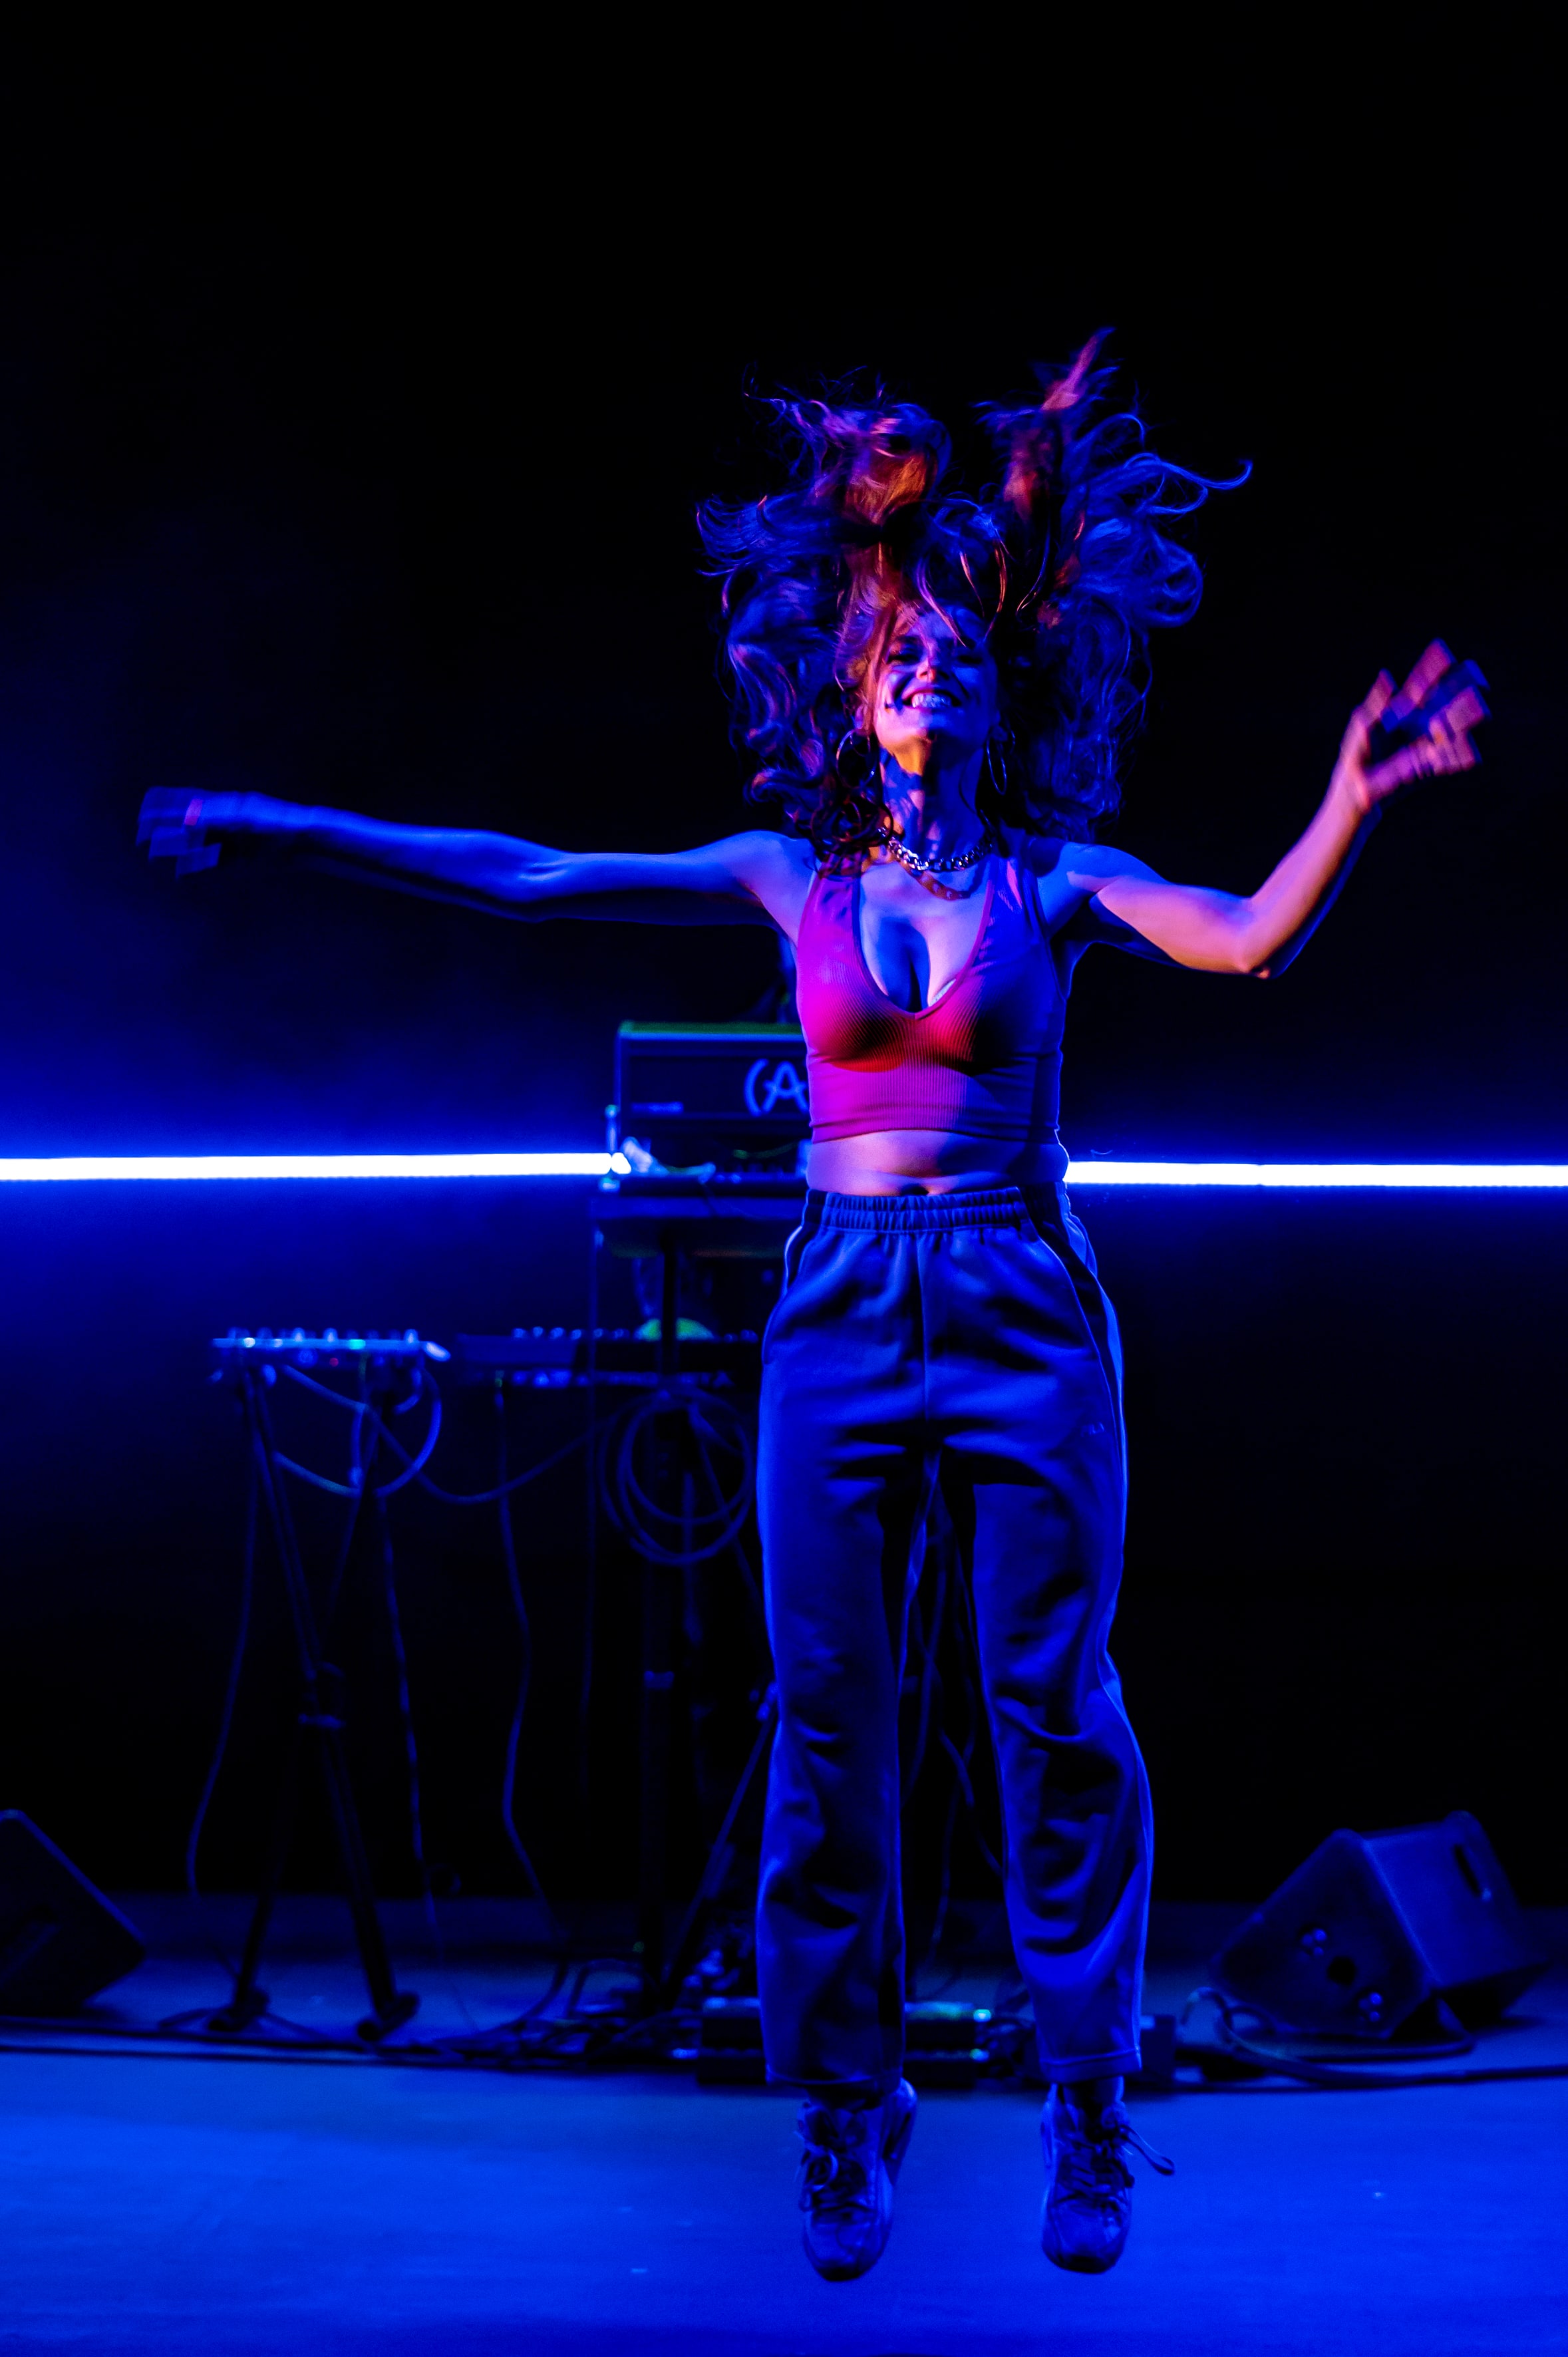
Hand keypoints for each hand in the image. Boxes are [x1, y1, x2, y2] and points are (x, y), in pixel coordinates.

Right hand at [137, 789, 297, 872]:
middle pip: (183, 825)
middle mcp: (220, 823)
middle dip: (162, 830)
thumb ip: (214, 819)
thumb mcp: (243, 818)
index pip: (182, 802)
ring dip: (174, 851)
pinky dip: (194, 871)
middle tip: (142, 839)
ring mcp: (226, 843)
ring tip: (154, 856)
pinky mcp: (236, 862)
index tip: (143, 816)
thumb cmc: (274, 821)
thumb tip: (185, 821)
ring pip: (193, 847)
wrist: (303, 841)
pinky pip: (209, 867)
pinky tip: (180, 876)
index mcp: (219, 805)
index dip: (162, 808)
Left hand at [1334, 642, 1486, 815]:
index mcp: (1406, 709)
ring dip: (1466, 716)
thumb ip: (1375, 704)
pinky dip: (1460, 754)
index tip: (1443, 650)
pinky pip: (1452, 759)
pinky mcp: (1431, 766)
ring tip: (1472, 708)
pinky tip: (1465, 751)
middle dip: (1464, 685)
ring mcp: (1430, 743)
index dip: (1434, 665)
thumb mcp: (1361, 726)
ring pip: (1457, 725)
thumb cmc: (1357, 755)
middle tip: (1474, 677)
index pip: (1424, 682)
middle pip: (1450, 697)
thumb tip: (1388, 677)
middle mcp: (1423, 722)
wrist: (1357, 789)